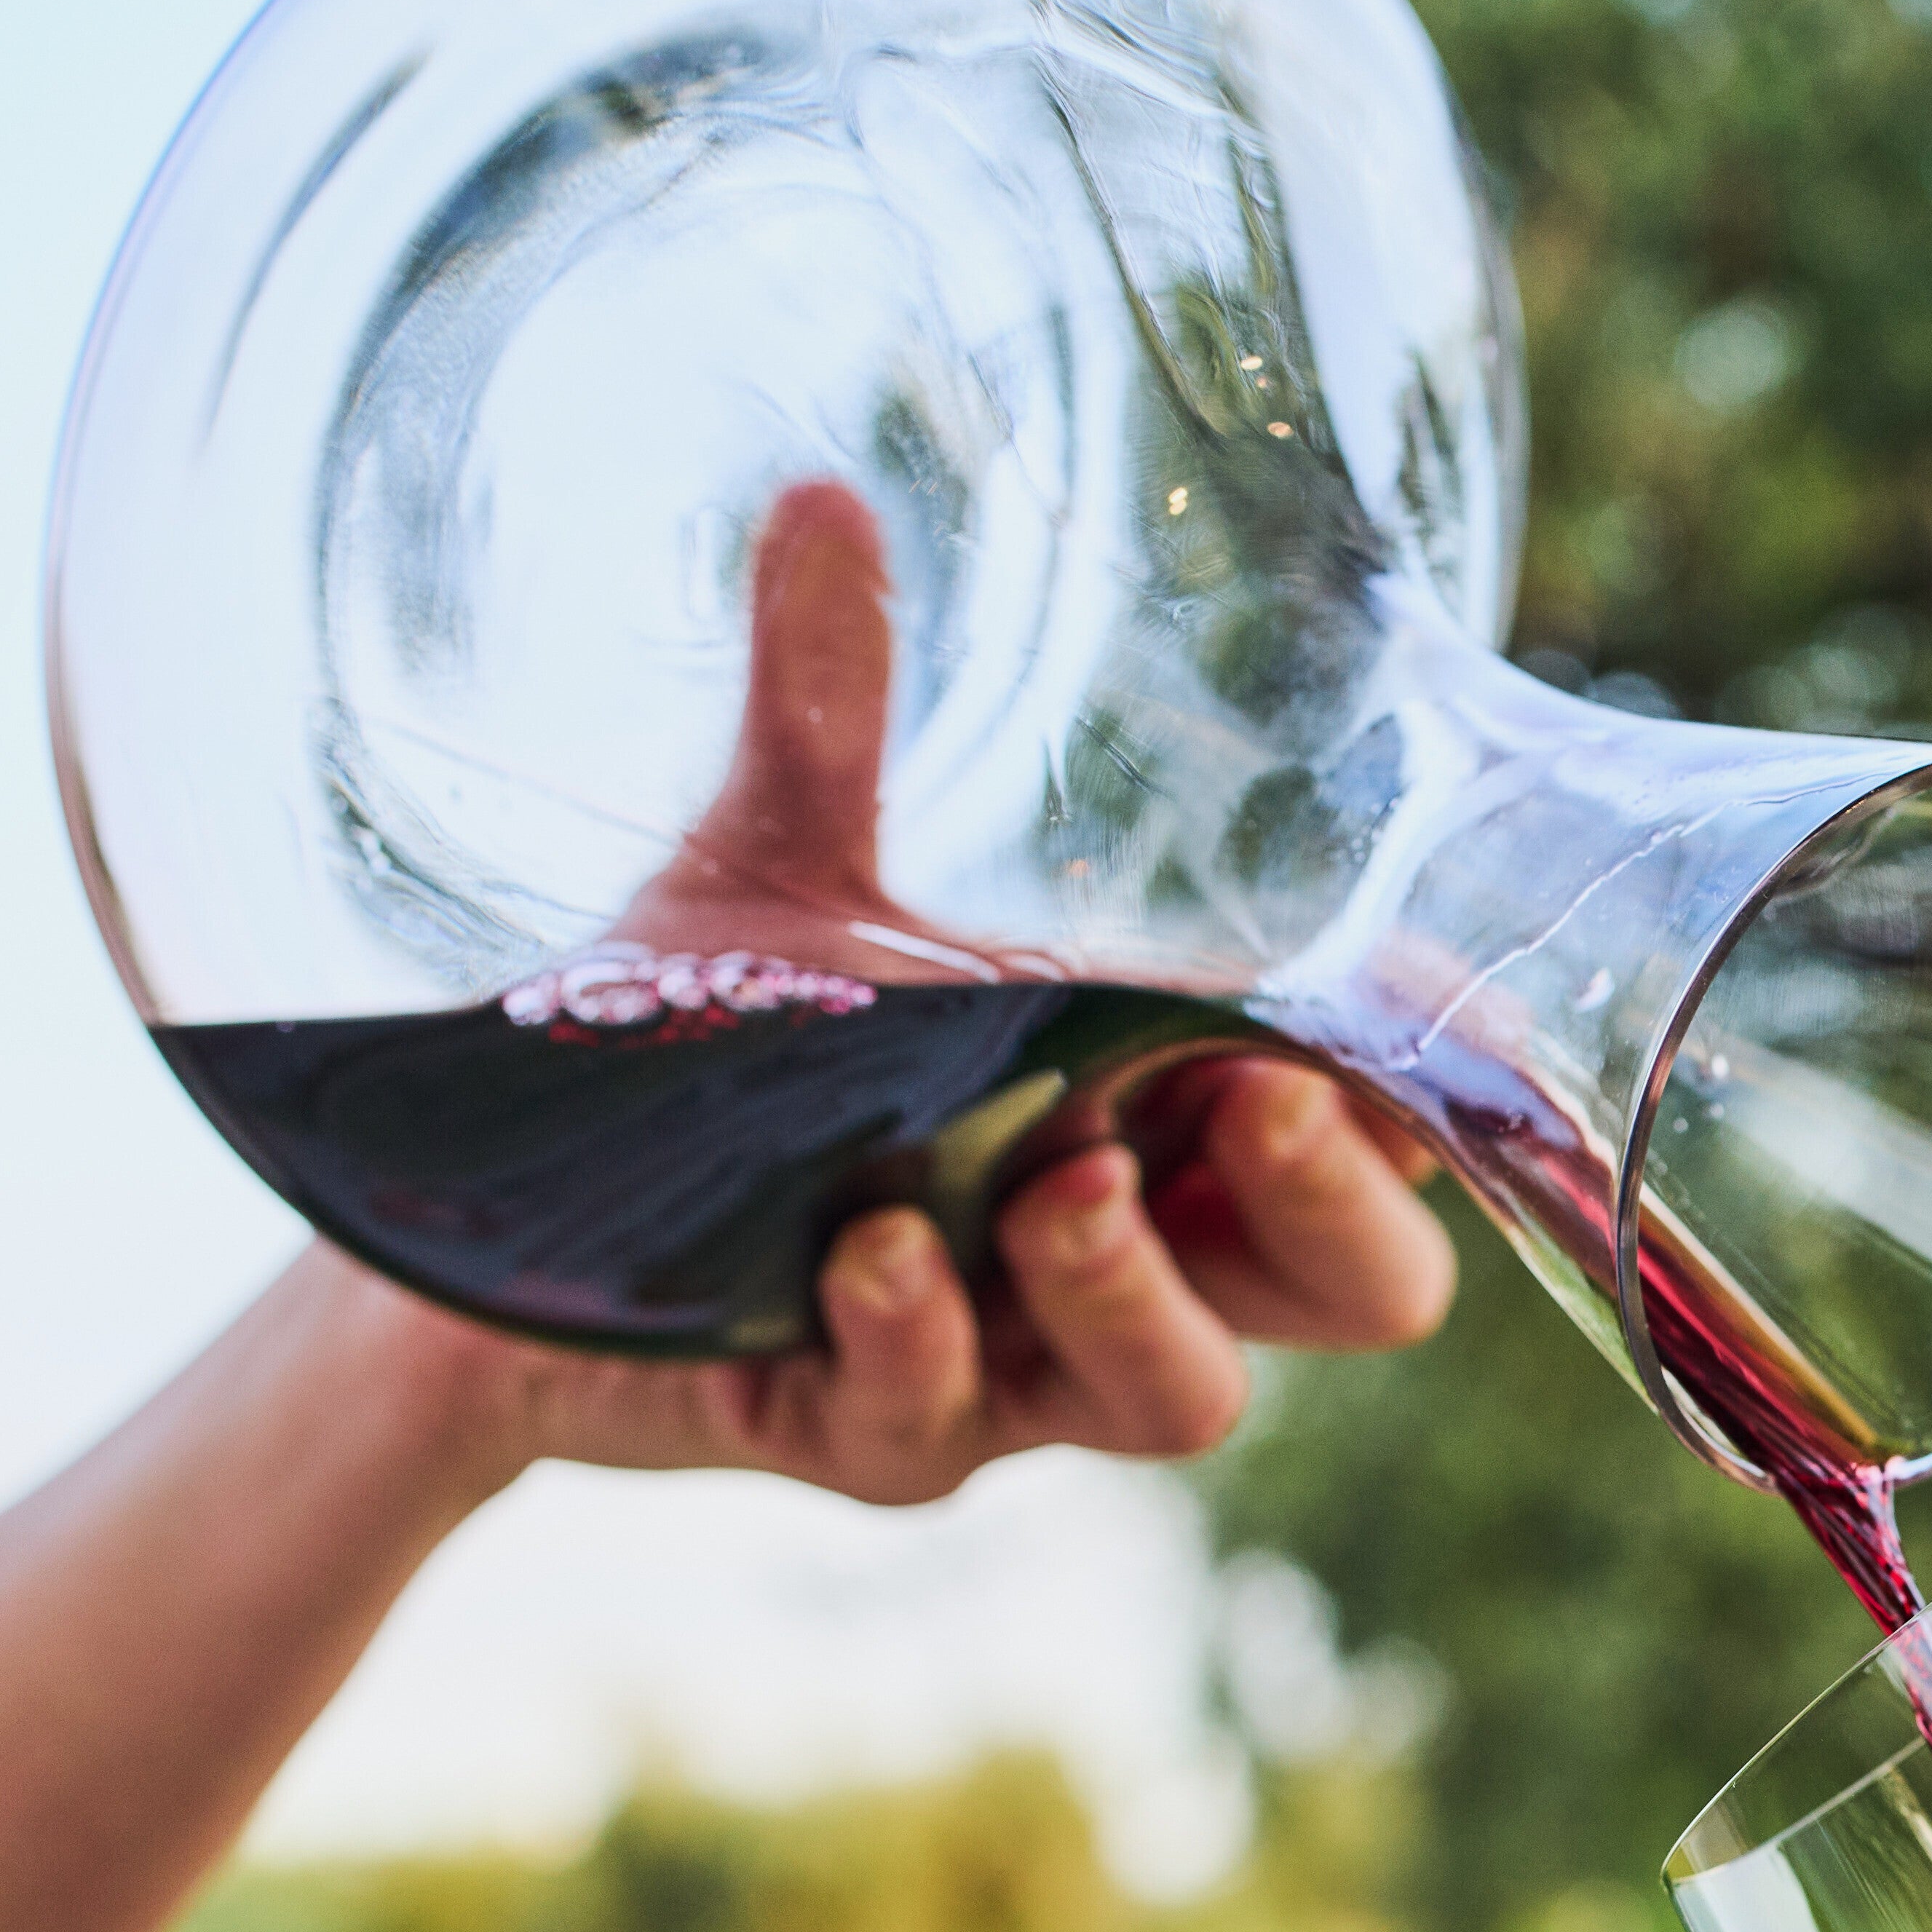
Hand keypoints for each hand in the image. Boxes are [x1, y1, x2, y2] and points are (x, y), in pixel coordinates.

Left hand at [370, 478, 1453, 1500]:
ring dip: (1133, 1292)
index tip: (1447, 1011)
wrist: (484, 1222)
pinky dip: (923, 1341)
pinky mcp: (878, 1437)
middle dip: (1332, 1216)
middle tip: (1265, 1106)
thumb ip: (823, 709)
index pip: (1380, 1132)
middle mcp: (1136, 1252)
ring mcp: (1020, 1365)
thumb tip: (820, 494)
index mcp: (1175, 1116)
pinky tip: (868, 1252)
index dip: (1442, 1098)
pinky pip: (947, 1424)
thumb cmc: (699, 1041)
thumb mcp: (771, 866)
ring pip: (1184, 1396)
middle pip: (1355, 1295)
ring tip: (1056, 1181)